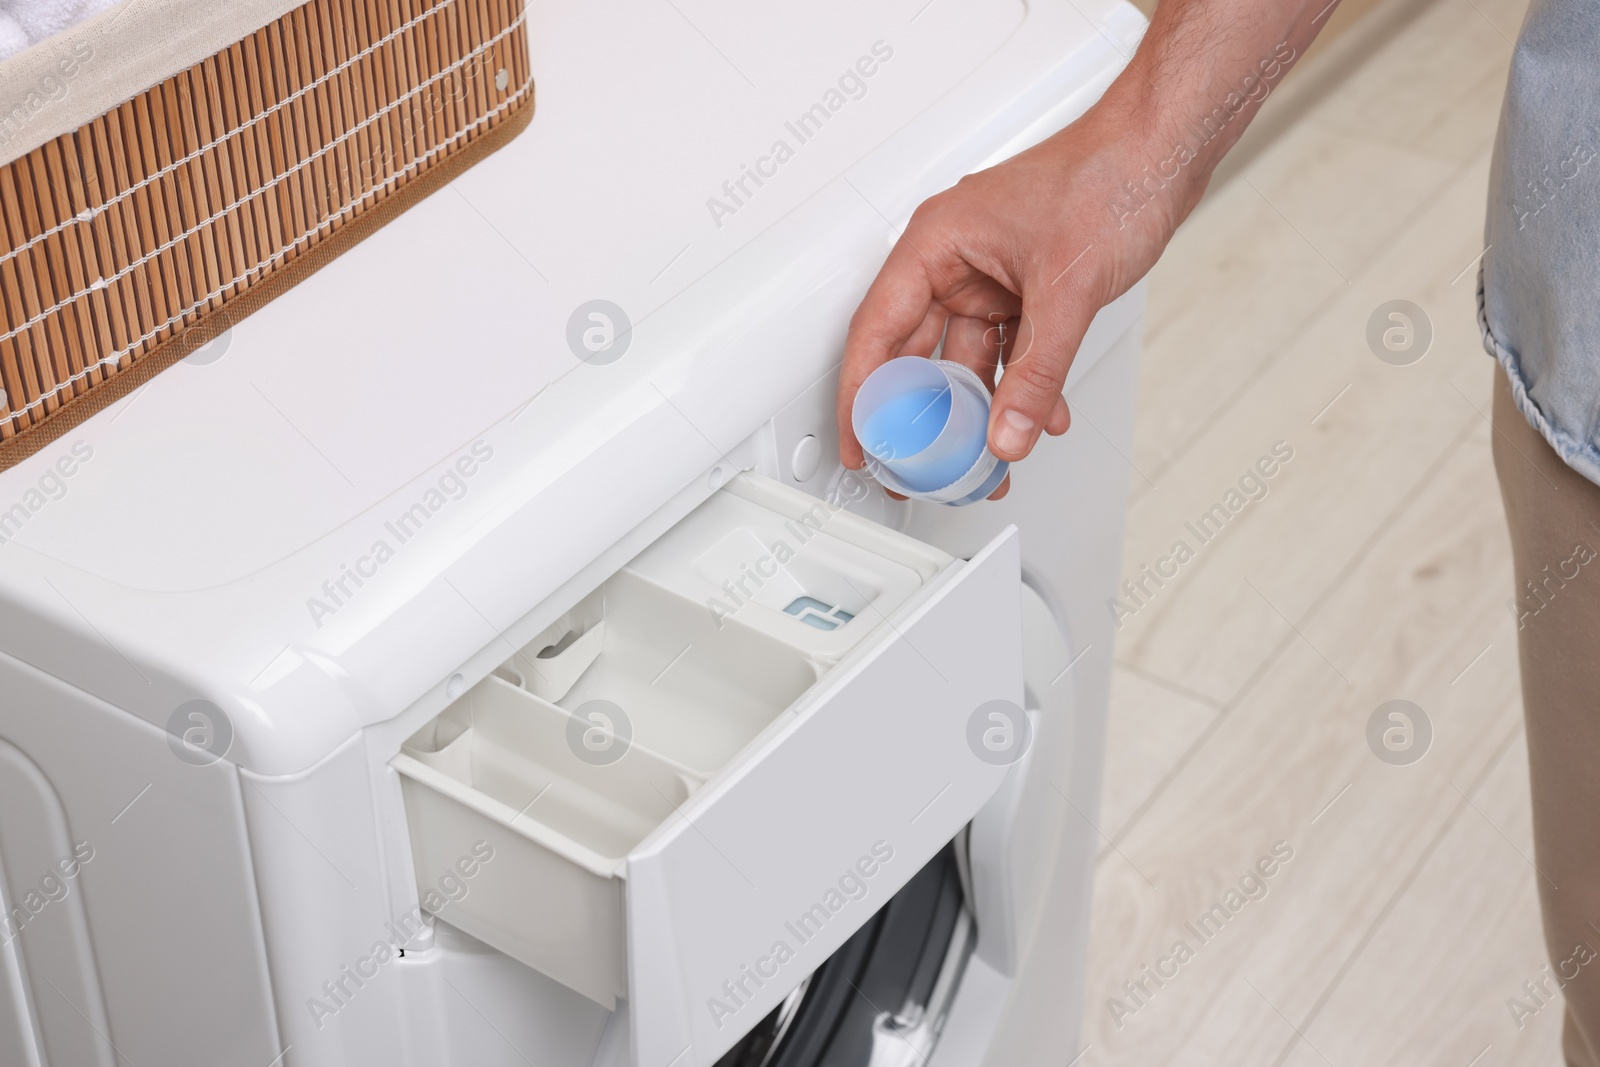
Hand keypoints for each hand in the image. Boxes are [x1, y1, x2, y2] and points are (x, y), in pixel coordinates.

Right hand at [836, 98, 1206, 497]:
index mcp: (936, 242)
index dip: (863, 397)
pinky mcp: (1024, 288)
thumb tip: (1007, 433)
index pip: (877, 331)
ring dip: (978, 411)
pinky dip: (1020, 387)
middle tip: (916, 468)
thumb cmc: (1109, 174)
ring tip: (984, 458)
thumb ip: (1035, 373)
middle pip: (916, 353)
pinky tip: (1037, 417)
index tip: (859, 445)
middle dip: (922, 418)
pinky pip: (1008, 352)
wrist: (1165, 150)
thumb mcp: (1066, 289)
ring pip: (966, 360)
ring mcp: (989, 275)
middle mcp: (954, 260)